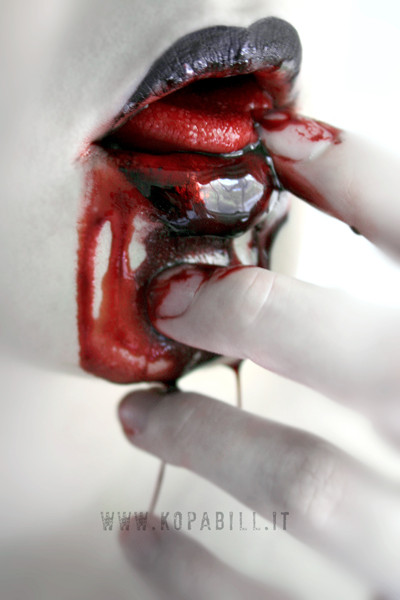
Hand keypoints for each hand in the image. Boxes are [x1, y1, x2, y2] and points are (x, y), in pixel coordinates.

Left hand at [117, 115, 399, 598]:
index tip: (280, 140)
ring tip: (138, 412)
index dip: (361, 174)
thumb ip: (395, 293)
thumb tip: (325, 180)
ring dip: (206, 436)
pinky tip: (143, 532)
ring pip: (310, 484)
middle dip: (267, 314)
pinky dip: (189, 569)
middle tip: (178, 297)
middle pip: (381, 368)